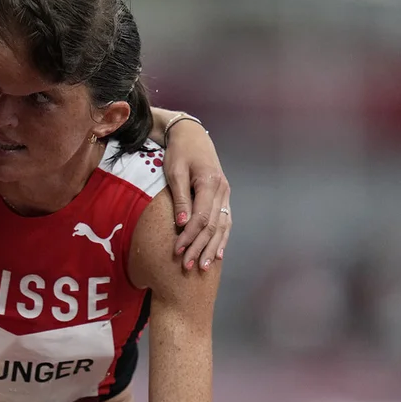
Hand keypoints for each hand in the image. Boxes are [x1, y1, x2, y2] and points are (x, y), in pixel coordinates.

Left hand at [163, 119, 230, 271]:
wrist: (191, 135)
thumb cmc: (179, 152)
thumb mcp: (174, 172)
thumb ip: (180, 198)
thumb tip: (182, 224)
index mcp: (210, 183)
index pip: (202, 217)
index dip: (190, 236)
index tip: (177, 250)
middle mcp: (222, 190)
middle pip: (213, 226)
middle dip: (200, 247)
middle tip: (188, 265)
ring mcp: (225, 193)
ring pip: (222, 226)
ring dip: (212, 247)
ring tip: (203, 265)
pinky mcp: (223, 196)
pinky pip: (225, 220)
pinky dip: (222, 238)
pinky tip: (218, 253)